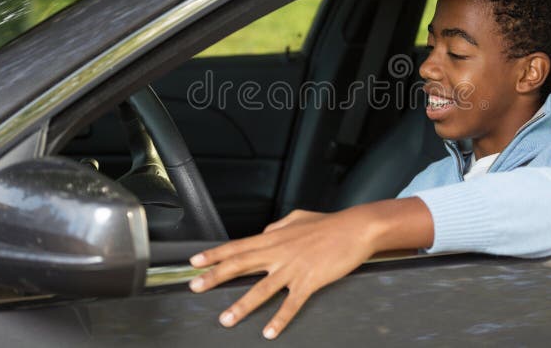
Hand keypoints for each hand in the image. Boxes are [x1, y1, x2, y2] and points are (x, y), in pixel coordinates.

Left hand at [188, 207, 376, 338]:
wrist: (356, 228)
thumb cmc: (329, 223)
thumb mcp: (297, 218)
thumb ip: (277, 226)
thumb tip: (264, 230)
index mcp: (274, 237)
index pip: (237, 246)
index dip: (214, 254)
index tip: (194, 261)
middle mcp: (279, 252)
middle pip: (240, 265)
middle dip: (215, 277)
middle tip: (194, 287)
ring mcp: (293, 267)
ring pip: (262, 289)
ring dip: (242, 306)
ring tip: (225, 320)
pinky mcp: (310, 281)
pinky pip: (291, 304)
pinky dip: (280, 319)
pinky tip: (269, 332)